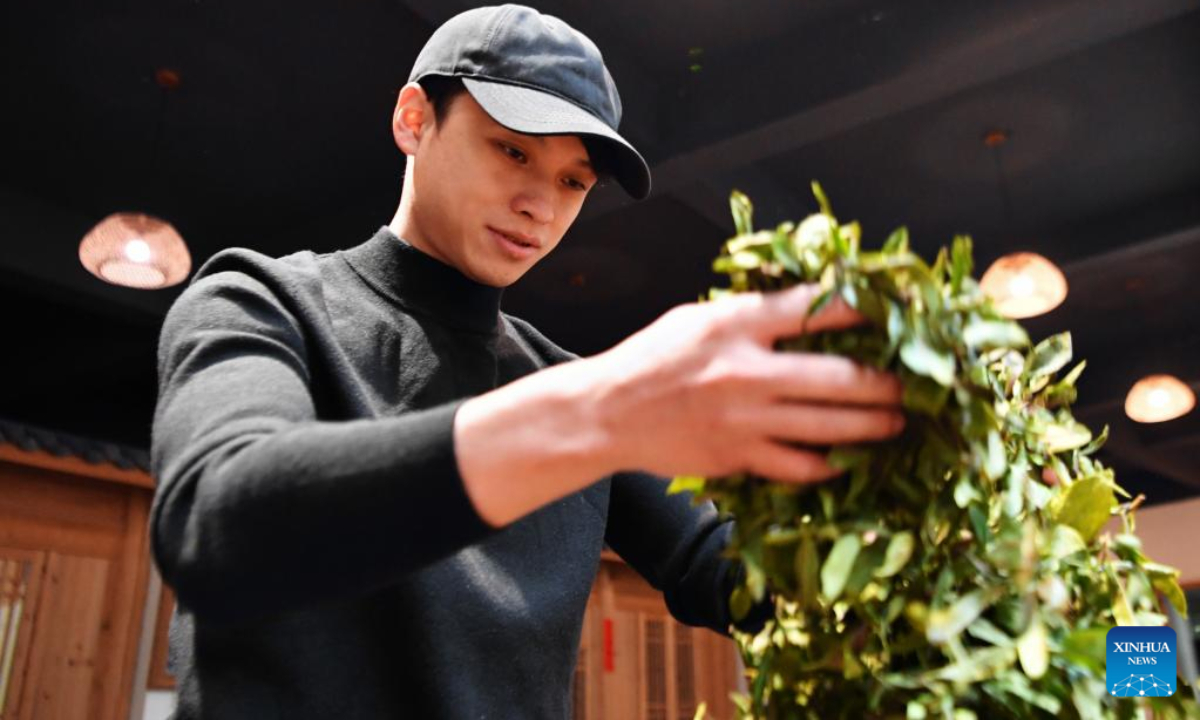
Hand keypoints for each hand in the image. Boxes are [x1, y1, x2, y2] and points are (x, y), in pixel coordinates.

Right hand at [587, 283, 904, 483]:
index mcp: (736, 325)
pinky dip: (828, 464)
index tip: (897, 309)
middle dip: (886, 382)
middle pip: (839, 376)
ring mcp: (744, 419)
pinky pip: (798, 465)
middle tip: (916, 385)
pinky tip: (849, 461)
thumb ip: (749, 314)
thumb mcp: (697, 317)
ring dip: (873, 425)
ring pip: (829, 425)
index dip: (864, 308)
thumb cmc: (652, 358)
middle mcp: (746, 371)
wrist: (607, 413)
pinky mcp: (738, 457)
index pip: (814, 309)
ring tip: (898, 422)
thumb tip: (806, 307)